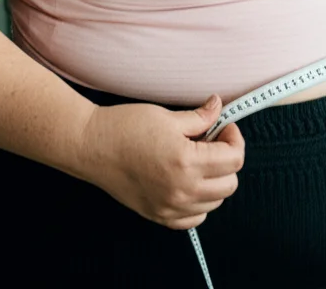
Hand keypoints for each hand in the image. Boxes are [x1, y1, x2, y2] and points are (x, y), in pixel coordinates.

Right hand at [80, 94, 244, 228]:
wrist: (91, 146)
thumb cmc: (125, 127)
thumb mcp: (166, 116)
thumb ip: (200, 117)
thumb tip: (218, 107)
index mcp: (187, 162)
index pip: (234, 159)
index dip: (234, 138)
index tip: (225, 126)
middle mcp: (182, 190)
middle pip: (230, 183)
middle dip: (228, 159)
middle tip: (213, 141)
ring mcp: (171, 207)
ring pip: (216, 202)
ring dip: (215, 180)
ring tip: (197, 160)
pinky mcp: (159, 216)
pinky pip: (195, 218)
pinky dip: (199, 202)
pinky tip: (188, 181)